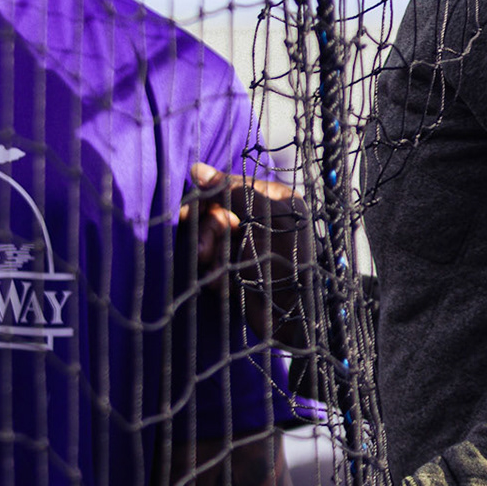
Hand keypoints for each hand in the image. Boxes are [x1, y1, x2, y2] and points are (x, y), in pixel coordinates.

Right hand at [180, 162, 315, 351]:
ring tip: (215, 273)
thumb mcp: (263, 216)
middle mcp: (263, 219)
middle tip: (202, 251)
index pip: (232, 187)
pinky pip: (217, 261)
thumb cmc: (288, 260)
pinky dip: (216, 272)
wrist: (296, 316)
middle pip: (219, 212)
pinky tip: (223, 285)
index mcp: (276, 200)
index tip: (190, 210)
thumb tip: (195, 170)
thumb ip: (231, 191)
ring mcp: (251, 245)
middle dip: (208, 232)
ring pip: (214, 237)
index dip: (209, 197)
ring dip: (211, 255)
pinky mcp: (241, 269)